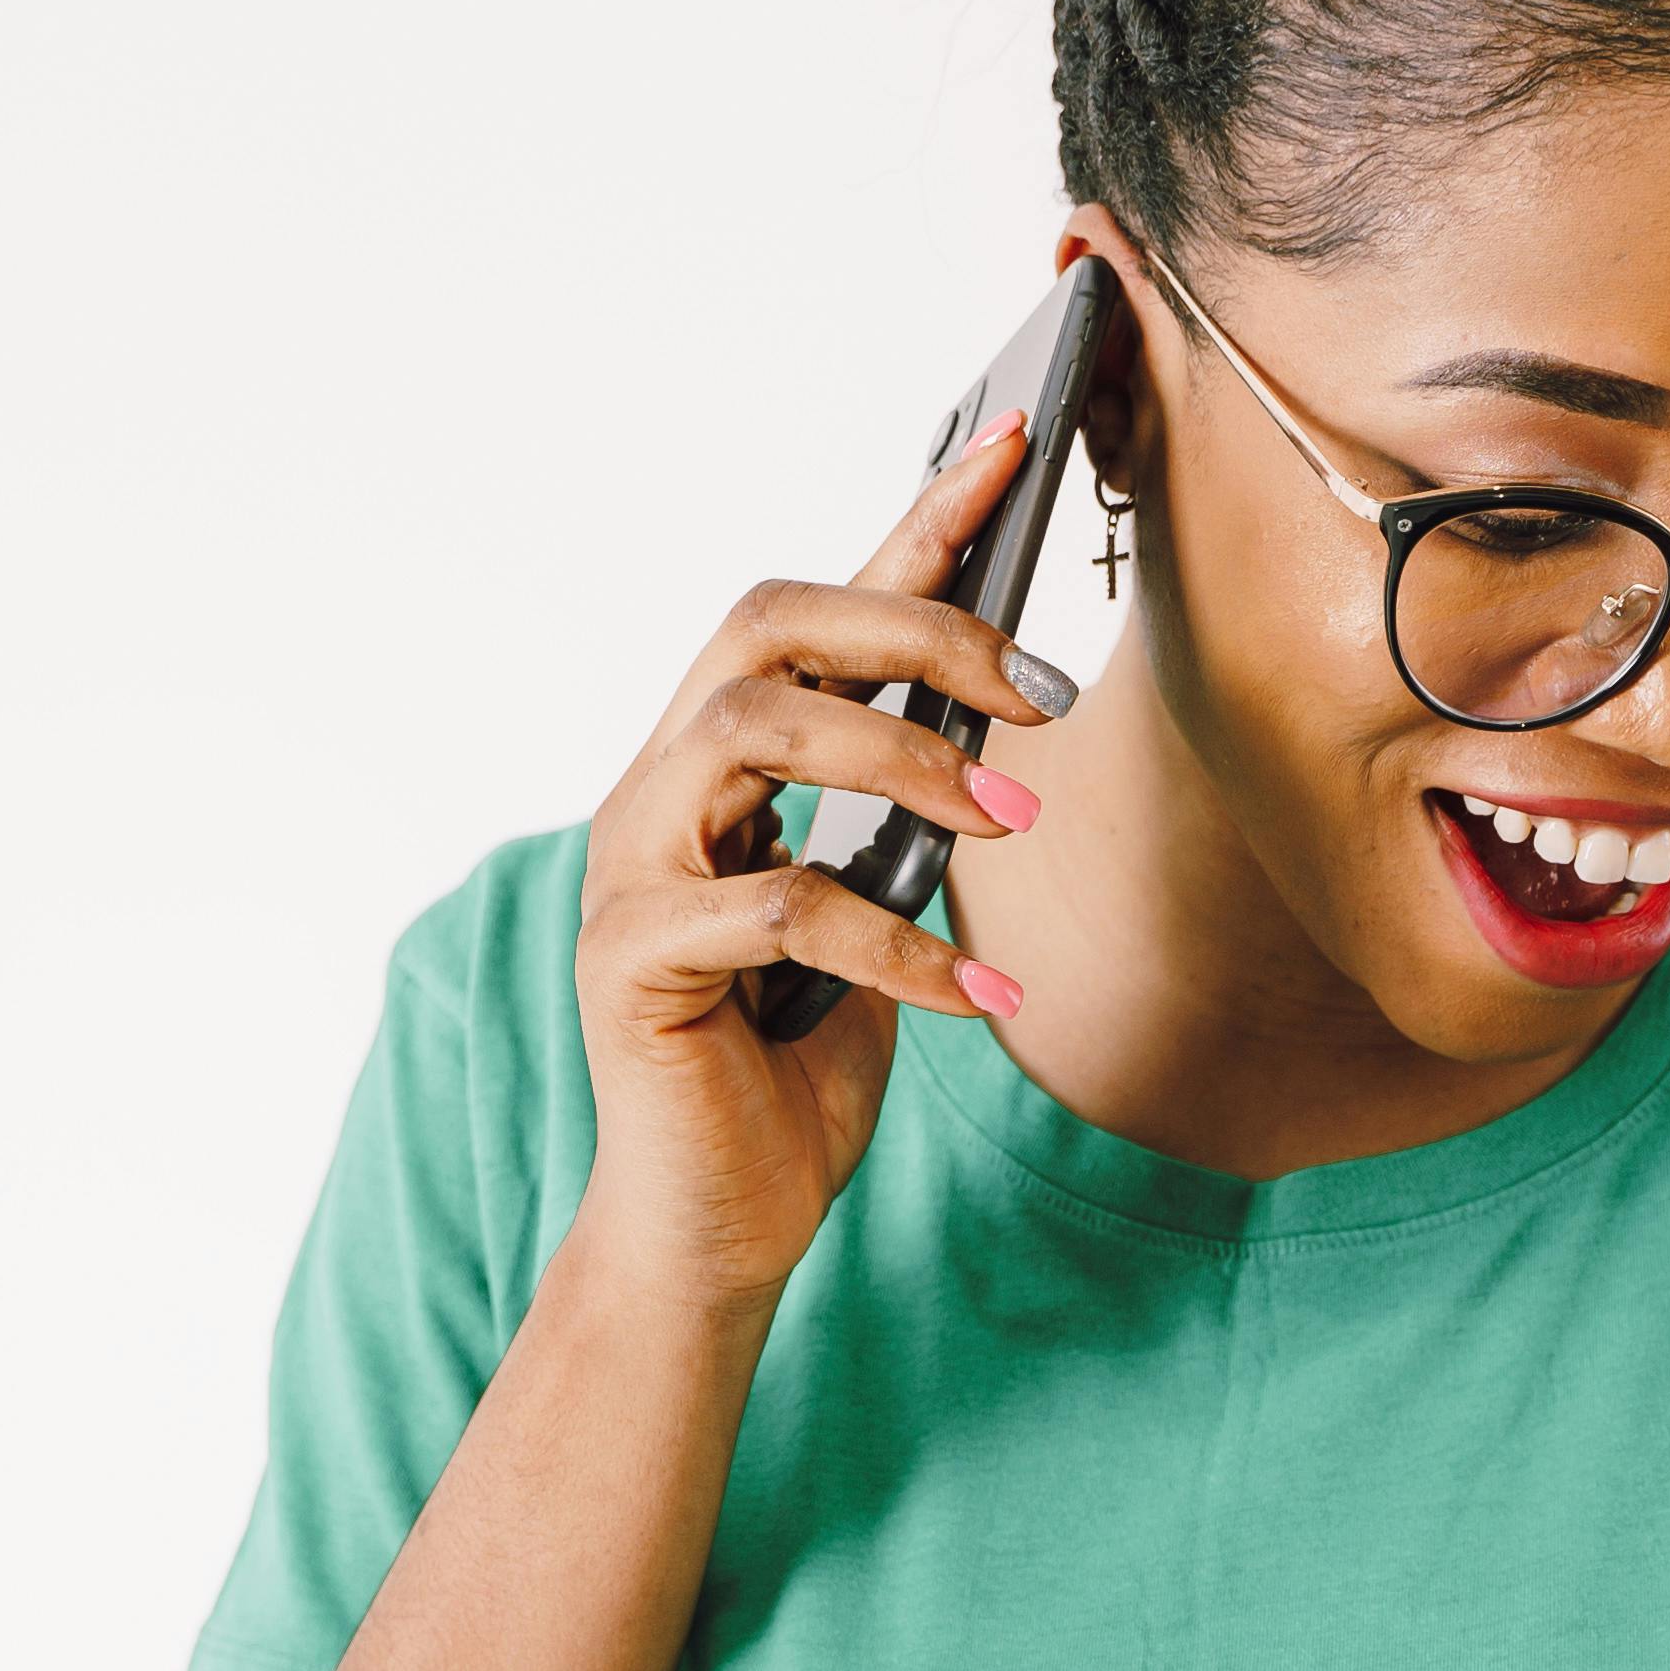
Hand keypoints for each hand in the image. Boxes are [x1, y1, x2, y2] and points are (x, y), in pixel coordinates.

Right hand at [570, 412, 1071, 1307]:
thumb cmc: (796, 1071)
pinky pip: (776, 906)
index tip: (1013, 441)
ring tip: (1013, 816)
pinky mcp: (630, 960)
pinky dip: (899, 945)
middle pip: (764, 631)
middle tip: (1039, 691)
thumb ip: (910, 825)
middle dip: (909, 628)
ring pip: (750, 730)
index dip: (912, 523)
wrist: (719, 1228)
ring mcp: (630, 869)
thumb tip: (1001, 727)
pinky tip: (980, 997)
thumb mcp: (881, 922)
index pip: (814, 612)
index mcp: (718, 771)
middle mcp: (659, 795)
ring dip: (901, 757)